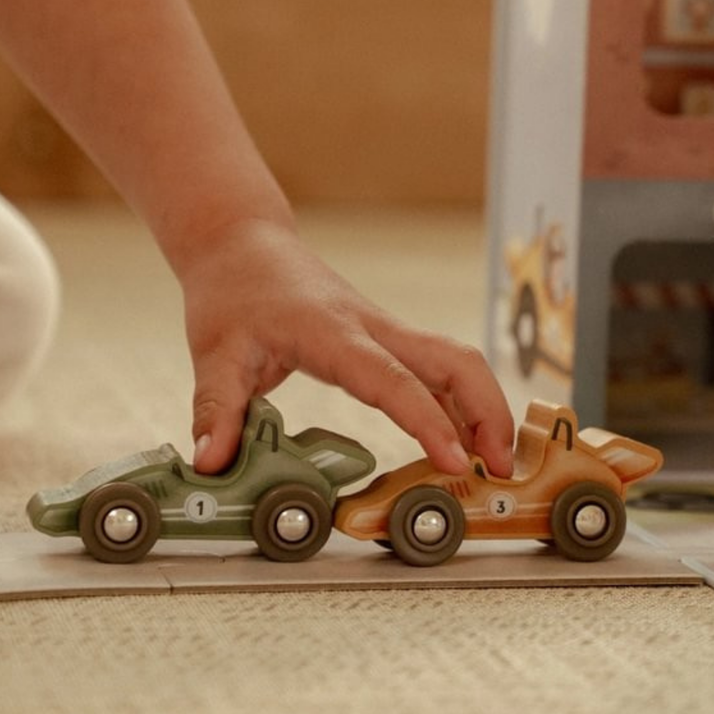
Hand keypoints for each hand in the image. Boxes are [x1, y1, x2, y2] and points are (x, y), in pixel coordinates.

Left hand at [180, 219, 514, 477]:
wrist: (243, 246)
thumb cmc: (233, 291)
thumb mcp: (214, 352)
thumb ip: (216, 409)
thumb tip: (210, 463)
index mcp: (332, 332)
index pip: (391, 378)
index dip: (426, 420)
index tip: (455, 460)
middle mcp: (371, 328)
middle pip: (454, 360)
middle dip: (489, 411)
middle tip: (502, 468)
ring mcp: (383, 332)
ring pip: (455, 361)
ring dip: (483, 406)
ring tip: (493, 461)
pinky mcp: (383, 339)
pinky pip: (435, 369)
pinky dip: (458, 402)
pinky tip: (460, 436)